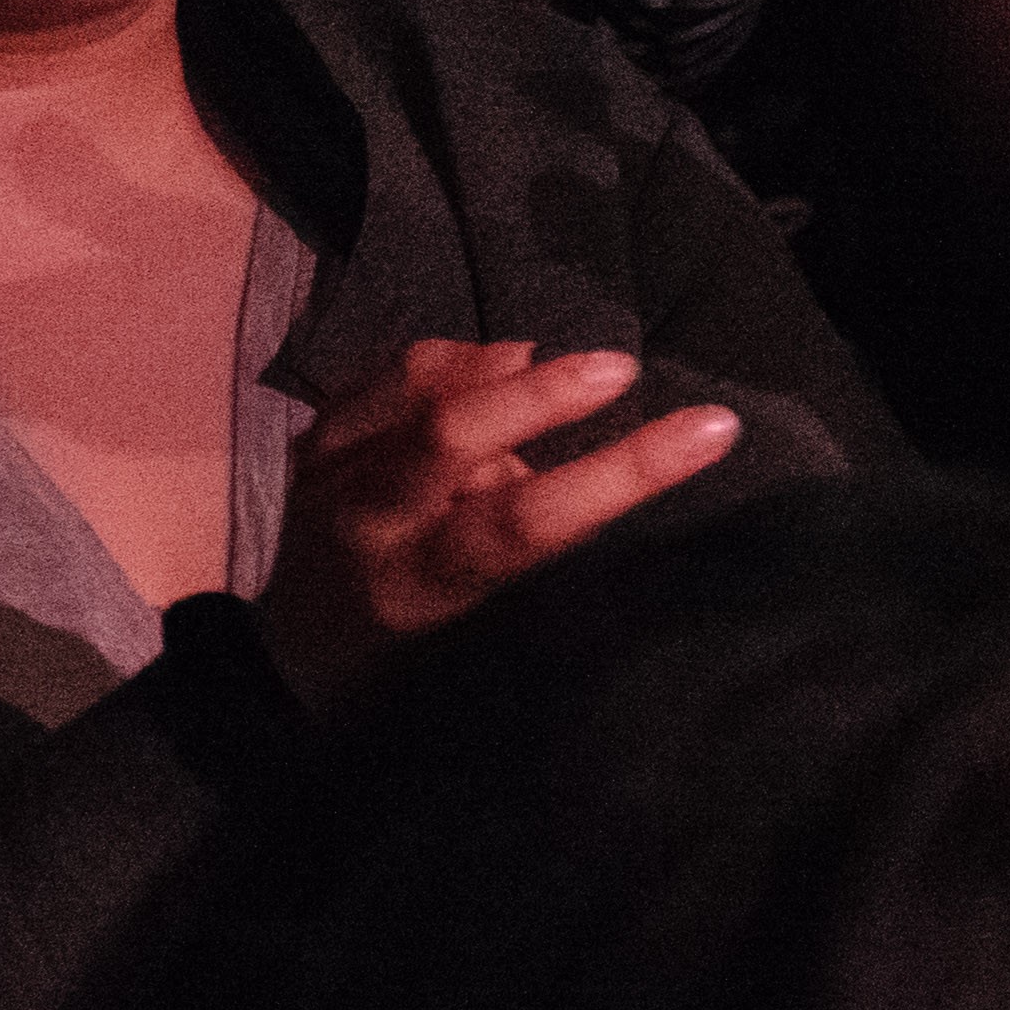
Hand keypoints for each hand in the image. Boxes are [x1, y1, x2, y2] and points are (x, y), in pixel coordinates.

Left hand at [253, 340, 742, 708]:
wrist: (299, 648)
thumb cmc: (420, 644)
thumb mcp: (484, 611)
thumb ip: (526, 524)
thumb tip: (584, 443)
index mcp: (421, 582)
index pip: (532, 517)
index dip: (627, 468)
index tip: (710, 427)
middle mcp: (367, 519)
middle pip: (454, 428)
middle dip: (547, 389)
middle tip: (619, 369)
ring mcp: (330, 467)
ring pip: (426, 379)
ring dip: (503, 370)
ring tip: (550, 380)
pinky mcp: (316, 429)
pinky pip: (400, 366)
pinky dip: (461, 361)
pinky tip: (491, 376)